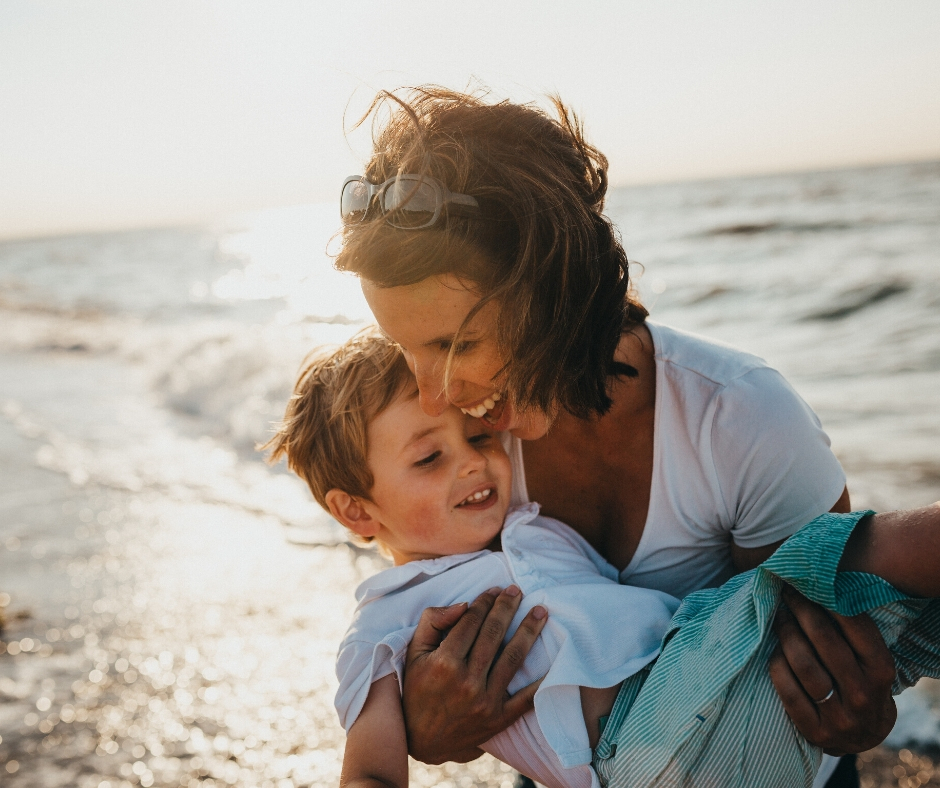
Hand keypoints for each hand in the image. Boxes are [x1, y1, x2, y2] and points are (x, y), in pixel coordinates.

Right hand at [401, 586, 547, 764]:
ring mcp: (485, 701)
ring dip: (529, 631)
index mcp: (444, 662)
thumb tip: (463, 605)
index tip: (495, 590)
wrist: (421, 740)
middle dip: (507, 608)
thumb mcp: (414, 653)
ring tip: (541, 612)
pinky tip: (553, 660)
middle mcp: (466, 681)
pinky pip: (526, 698)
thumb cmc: (417, 690)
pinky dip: (541, 680)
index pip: (471, 622)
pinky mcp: (499, 719)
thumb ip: (433, 622)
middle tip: (517, 591)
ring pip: (513, 658)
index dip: (485, 601)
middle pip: (494, 634)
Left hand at [769, 585, 896, 754]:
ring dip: (786, 634)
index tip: (806, 583)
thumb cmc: (861, 682)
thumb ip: (851, 631)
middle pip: (825, 641)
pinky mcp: (815, 730)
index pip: (855, 626)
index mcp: (881, 670)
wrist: (862, 735)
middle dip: (801, 610)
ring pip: (804, 665)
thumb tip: (817, 586)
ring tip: (779, 617)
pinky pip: (787, 690)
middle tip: (787, 593)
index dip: (826, 600)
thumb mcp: (869, 660)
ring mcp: (839, 716)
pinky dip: (777, 665)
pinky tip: (775, 650)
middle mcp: (863, 694)